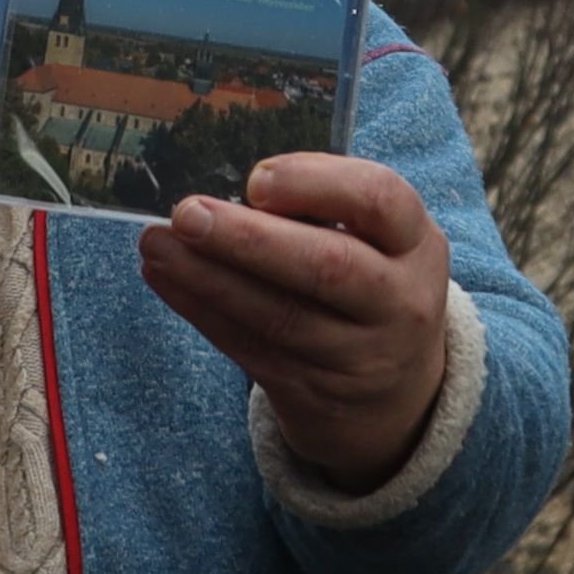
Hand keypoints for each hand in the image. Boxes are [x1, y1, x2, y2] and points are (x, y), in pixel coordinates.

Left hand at [137, 154, 449, 492]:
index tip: (258, 179)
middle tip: (187, 213)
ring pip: (277, 316)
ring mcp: (358, 354)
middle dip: (250, 239)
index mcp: (416, 243)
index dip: (317, 184)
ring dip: (208, 278)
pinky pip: (250, 348)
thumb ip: (326, 209)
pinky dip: (202, 311)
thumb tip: (233, 188)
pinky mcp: (314, 390)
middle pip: (327, 268)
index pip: (380, 201)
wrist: (398, 394)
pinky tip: (165, 278)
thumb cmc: (373, 283)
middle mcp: (399, 301)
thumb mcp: (380, 242)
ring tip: (156, 243)